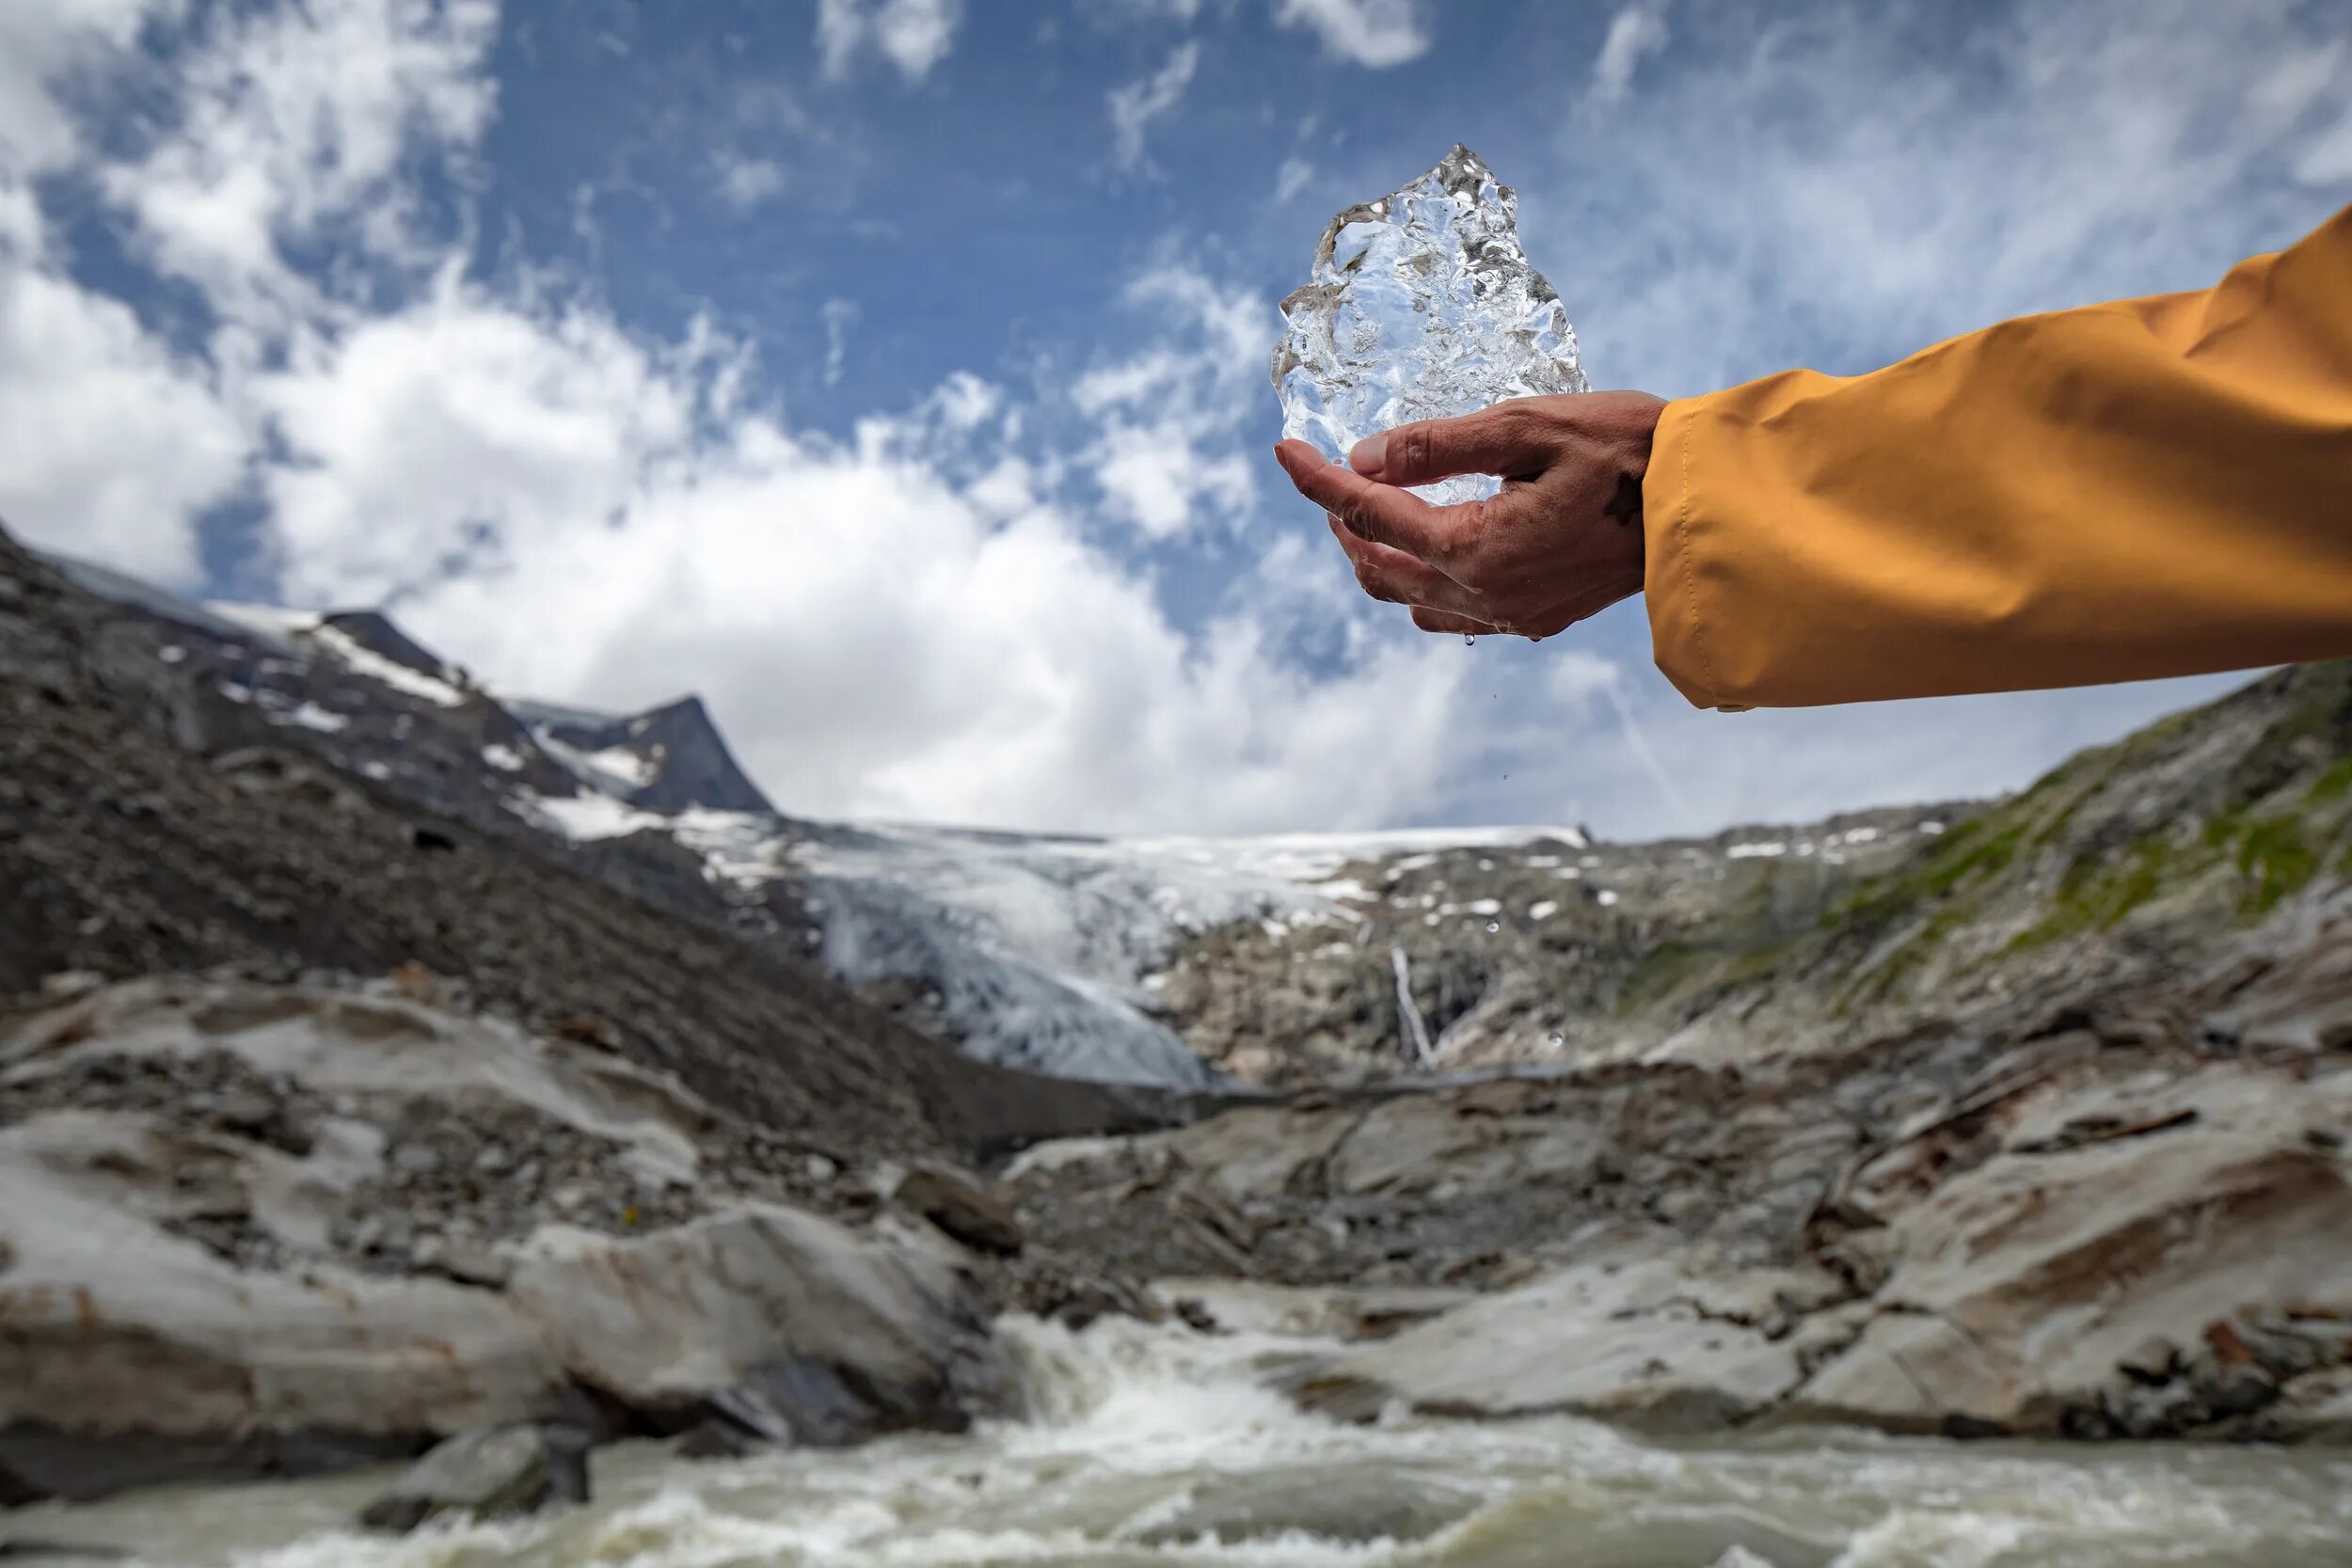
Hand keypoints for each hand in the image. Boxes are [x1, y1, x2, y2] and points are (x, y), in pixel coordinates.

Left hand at [1272, 391, 1665, 638]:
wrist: (1706, 504)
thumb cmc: (1628, 450)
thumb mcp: (1527, 426)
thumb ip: (1438, 445)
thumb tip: (1365, 460)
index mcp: (1476, 547)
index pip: (1368, 514)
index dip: (1318, 480)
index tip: (1285, 450)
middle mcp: (1485, 594)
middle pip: (1377, 570)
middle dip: (1343, 525)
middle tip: (1331, 479)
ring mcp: (1513, 614)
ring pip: (1411, 601)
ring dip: (1380, 560)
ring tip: (1375, 514)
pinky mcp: (1538, 618)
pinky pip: (1456, 614)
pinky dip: (1426, 582)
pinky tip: (1436, 548)